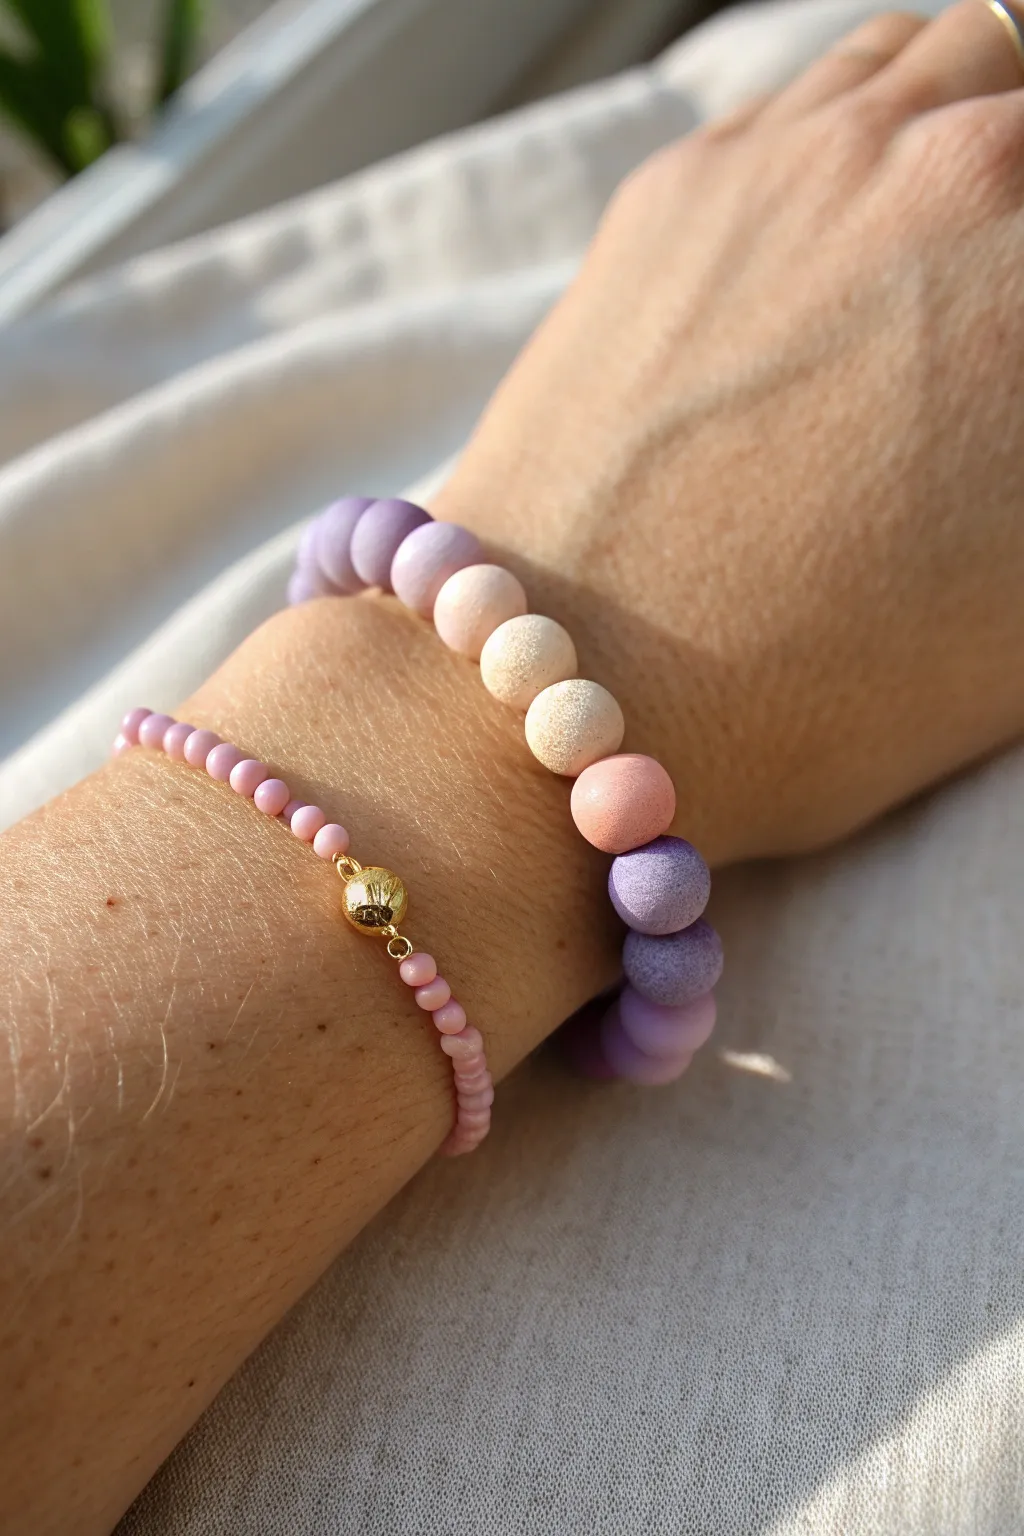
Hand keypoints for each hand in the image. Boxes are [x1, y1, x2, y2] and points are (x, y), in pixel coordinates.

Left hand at [435, 2, 1023, 861]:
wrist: (581, 683)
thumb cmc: (825, 686)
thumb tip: (1014, 374)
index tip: (1013, 365)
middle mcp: (949, 166)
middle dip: (1022, 208)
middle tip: (993, 300)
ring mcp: (804, 155)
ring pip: (938, 61)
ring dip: (971, 120)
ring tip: (959, 230)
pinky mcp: (685, 184)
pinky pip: (817, 95)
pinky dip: (863, 131)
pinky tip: (853, 217)